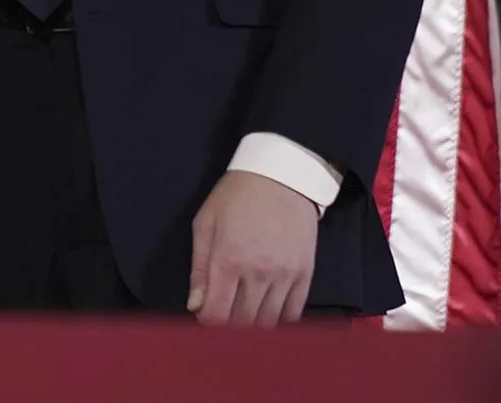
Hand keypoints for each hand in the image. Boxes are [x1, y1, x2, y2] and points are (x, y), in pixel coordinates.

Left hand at [188, 171, 317, 325]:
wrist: (280, 176)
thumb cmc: (235, 197)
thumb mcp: (205, 223)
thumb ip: (199, 268)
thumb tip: (195, 306)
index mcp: (227, 260)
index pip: (216, 315)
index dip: (207, 321)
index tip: (205, 312)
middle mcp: (256, 273)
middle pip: (242, 323)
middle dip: (228, 323)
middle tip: (225, 309)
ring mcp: (284, 276)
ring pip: (268, 322)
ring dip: (254, 322)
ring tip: (246, 308)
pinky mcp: (305, 274)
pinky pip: (294, 313)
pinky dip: (280, 318)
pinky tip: (269, 307)